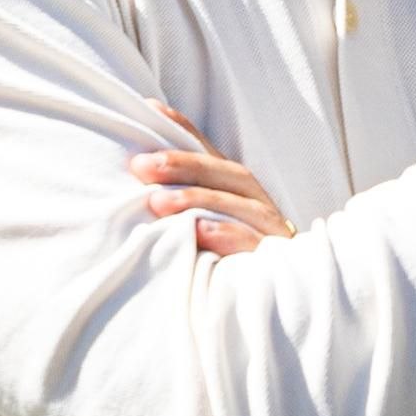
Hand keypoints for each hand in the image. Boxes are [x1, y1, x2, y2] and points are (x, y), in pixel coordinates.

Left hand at [129, 114, 293, 256]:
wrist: (269, 304)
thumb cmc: (222, 255)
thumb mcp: (198, 221)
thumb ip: (176, 192)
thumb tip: (140, 151)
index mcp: (238, 188)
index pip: (210, 152)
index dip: (184, 130)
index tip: (149, 111)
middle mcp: (257, 201)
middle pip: (227, 173)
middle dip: (185, 165)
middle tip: (142, 166)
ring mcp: (270, 229)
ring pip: (240, 204)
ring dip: (199, 199)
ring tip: (159, 202)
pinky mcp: (274, 259)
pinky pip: (253, 242)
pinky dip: (226, 234)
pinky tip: (197, 232)